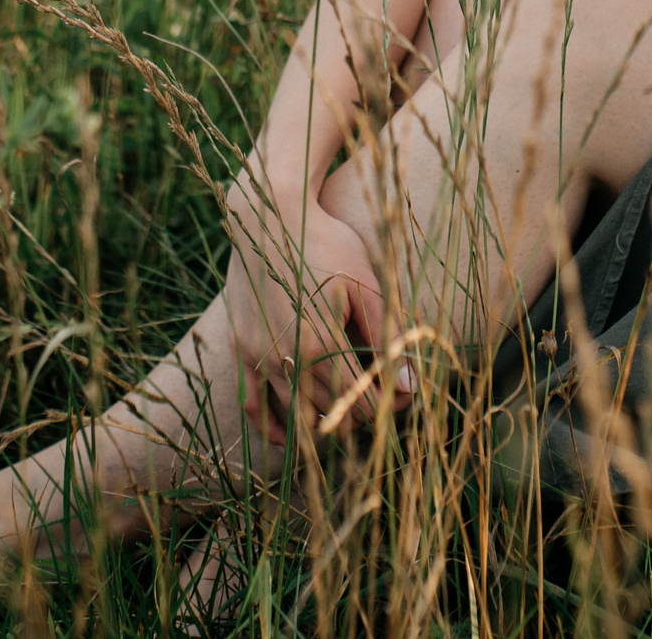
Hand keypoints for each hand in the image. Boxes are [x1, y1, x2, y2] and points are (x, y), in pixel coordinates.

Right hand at [223, 189, 393, 445]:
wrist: (269, 214)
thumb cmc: (326, 243)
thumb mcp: (367, 285)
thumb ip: (387, 338)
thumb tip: (410, 386)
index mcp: (321, 344)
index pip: (360, 401)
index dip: (386, 408)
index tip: (402, 399)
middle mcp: (286, 357)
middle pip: (330, 410)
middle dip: (360, 414)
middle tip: (380, 402)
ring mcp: (259, 354)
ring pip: (296, 413)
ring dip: (324, 420)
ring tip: (347, 413)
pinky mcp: (241, 346)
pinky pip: (252, 402)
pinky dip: (271, 425)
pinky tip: (290, 436)